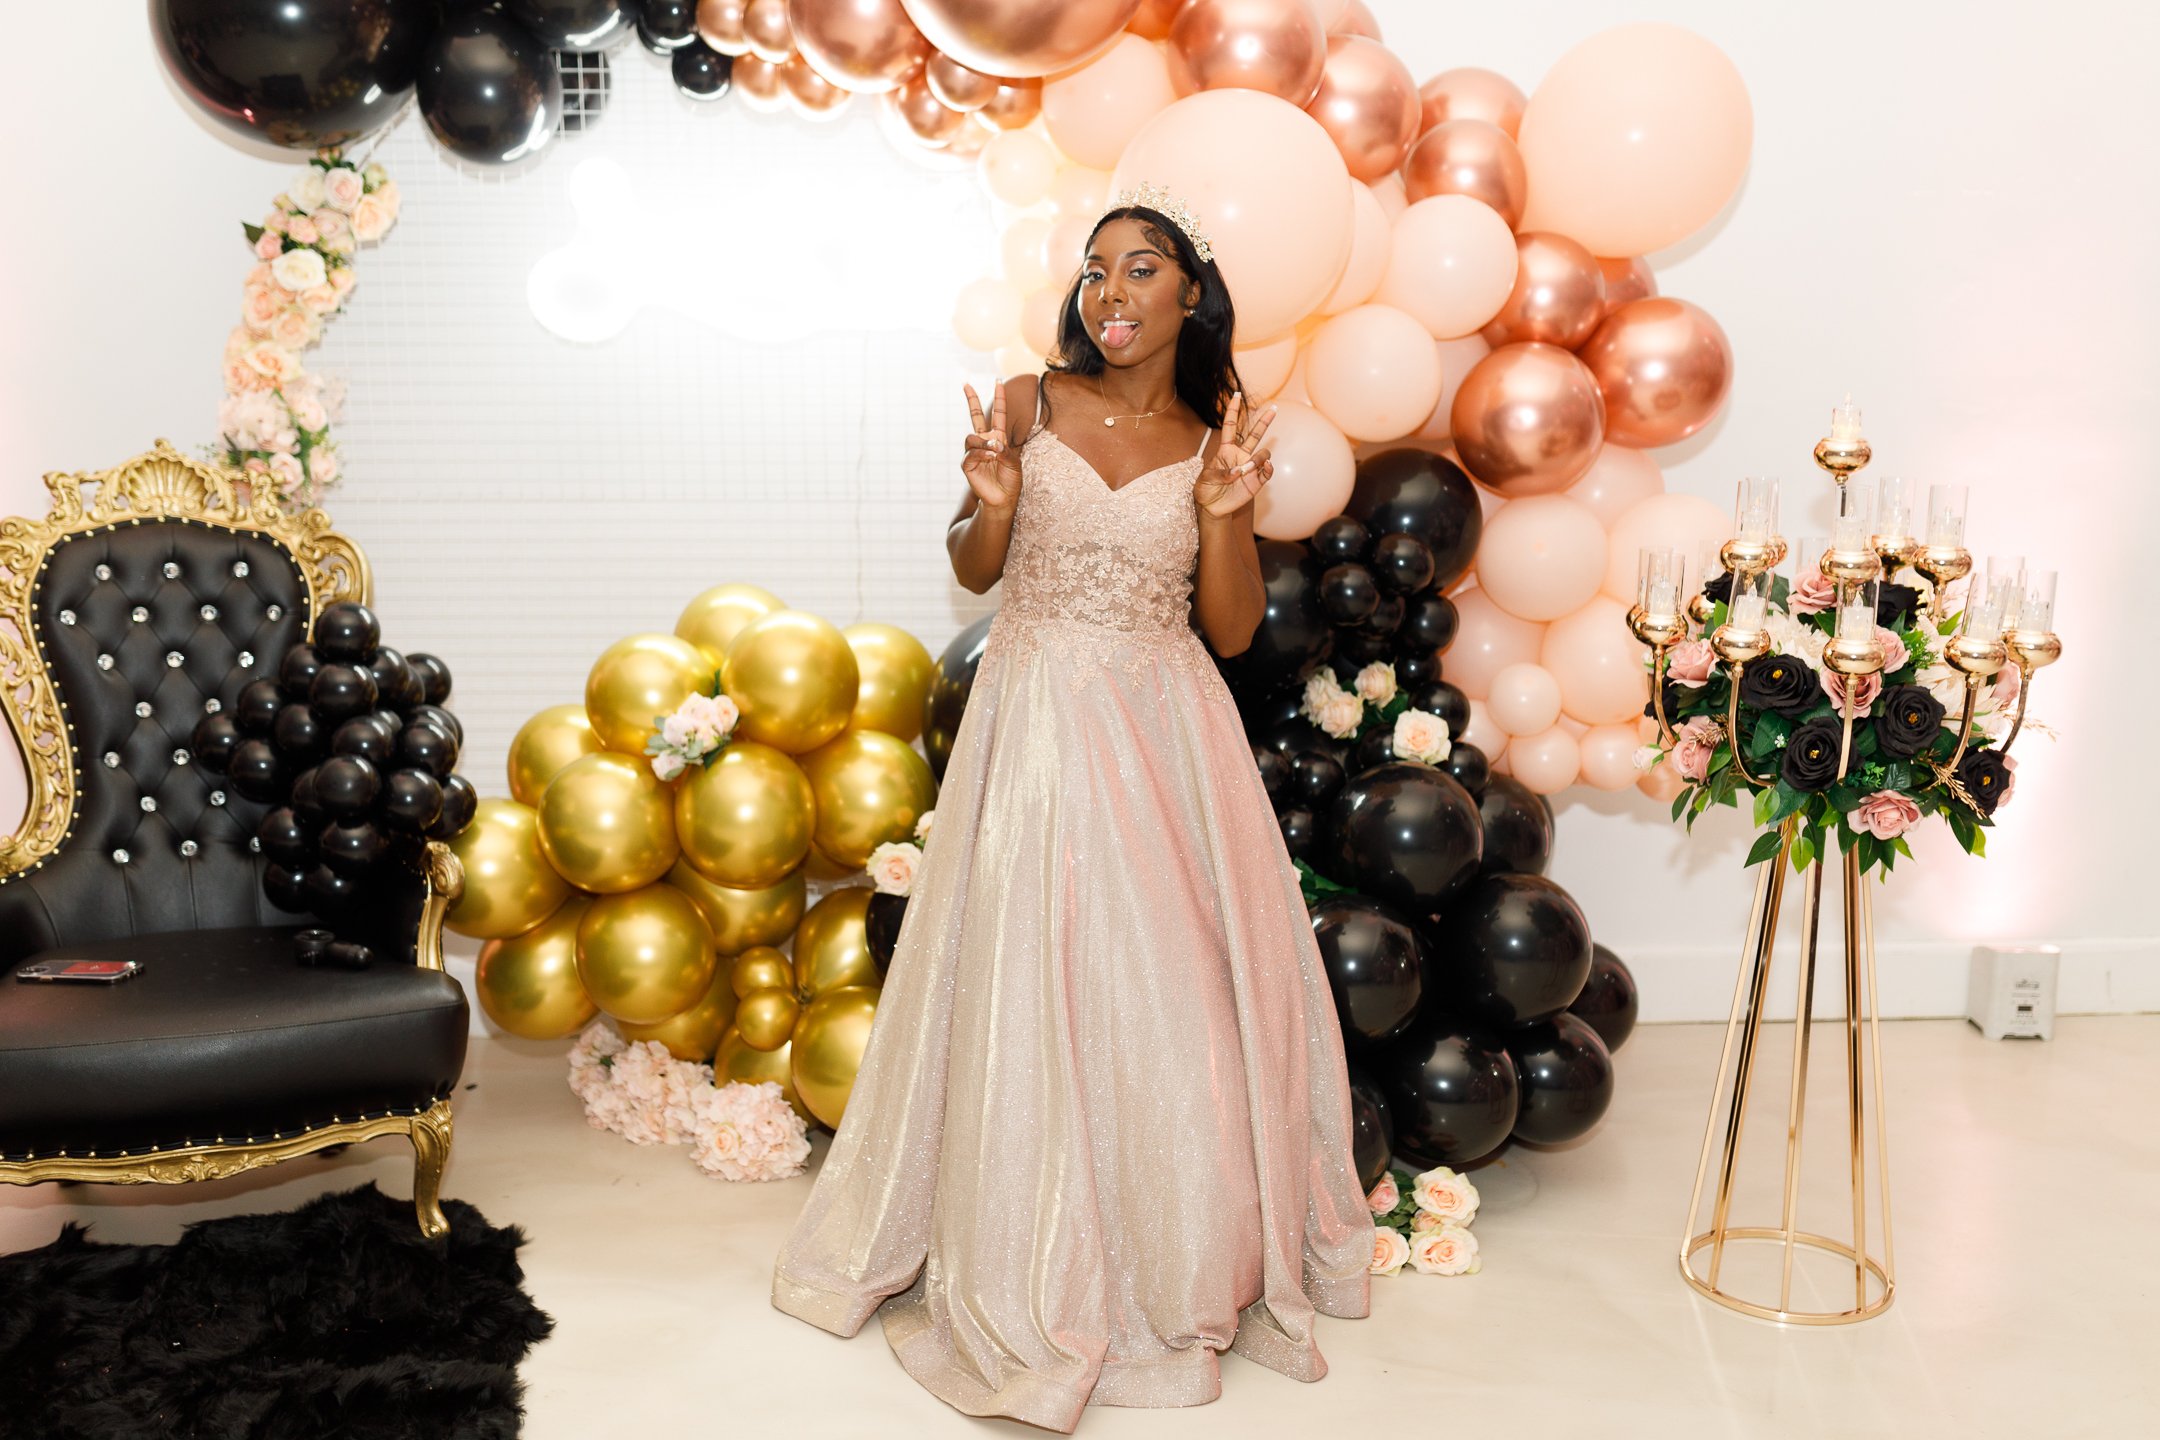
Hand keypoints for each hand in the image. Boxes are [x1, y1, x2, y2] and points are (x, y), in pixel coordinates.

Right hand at [962, 381, 1022, 514]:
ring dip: (983, 443)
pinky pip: (970, 454)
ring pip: (971, 438)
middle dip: (971, 400)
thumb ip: (1005, 451)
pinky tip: (989, 458)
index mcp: (999, 438)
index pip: (998, 415)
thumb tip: (993, 444)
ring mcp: (975, 453)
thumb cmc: (1011, 481)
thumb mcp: (1014, 463)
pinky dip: (981, 454)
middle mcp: (985, 442)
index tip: (998, 382)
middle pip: (975, 417)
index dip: (999, 399)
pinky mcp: (968, 465)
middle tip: (966, 385)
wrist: (1004, 498)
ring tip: (994, 453)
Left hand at [1193, 391, 1275, 519]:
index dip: (1234, 411)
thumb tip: (1239, 472)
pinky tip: (1265, 467)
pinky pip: (1268, 471)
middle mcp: (1241, 456)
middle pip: (1255, 435)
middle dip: (1264, 422)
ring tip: (1247, 470)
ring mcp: (1250, 468)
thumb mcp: (1206, 479)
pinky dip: (1268, 468)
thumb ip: (1221, 474)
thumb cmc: (1206, 490)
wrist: (1211, 508)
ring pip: (1263, 454)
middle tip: (1273, 409)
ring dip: (1257, 459)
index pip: (1231, 426)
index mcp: (1226, 450)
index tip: (1236, 395)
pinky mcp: (1257, 481)